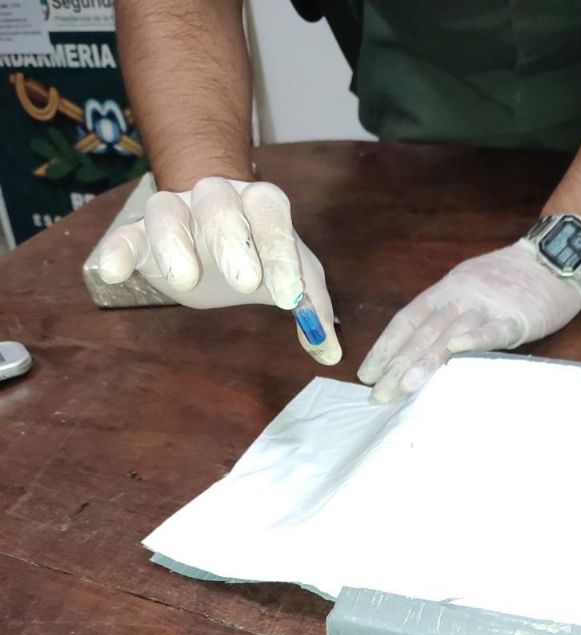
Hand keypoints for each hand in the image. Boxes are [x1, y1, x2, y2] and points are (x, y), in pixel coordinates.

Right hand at [97, 176, 341, 364]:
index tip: (290, 298)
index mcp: (260, 204)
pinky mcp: (141, 235)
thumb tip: (329, 352)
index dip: (281, 254)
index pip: (272, 216)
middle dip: (233, 241)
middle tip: (245, 283)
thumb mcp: (292, 277)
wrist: (211, 232)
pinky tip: (113, 273)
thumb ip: (313, 309)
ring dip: (175, 241)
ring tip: (184, 279)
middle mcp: (217, 198)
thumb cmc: (260, 253)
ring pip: (167, 210)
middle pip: (221, 205)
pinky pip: (125, 235)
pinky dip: (117, 250)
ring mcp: (176, 212)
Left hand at [357, 239, 580, 400]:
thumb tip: (418, 347)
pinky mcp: (516, 318)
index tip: (367, 373)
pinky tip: (455, 352)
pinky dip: (474, 339)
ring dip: (424, 362)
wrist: (555, 259)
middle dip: (397, 366)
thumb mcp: (469, 288)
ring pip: (449, 335)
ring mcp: (487, 306)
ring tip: (403, 387)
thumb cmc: (510, 280)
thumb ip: (446, 314)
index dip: (386, 346)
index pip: (407, 320)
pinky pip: (492, 330)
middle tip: (377, 395)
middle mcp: (459, 297)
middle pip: (422, 334)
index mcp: (446, 290)